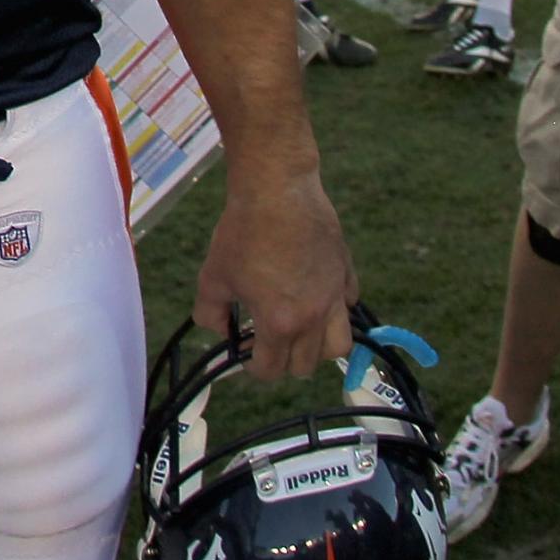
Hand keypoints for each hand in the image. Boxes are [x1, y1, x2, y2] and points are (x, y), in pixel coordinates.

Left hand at [193, 163, 355, 379]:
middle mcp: (314, 317)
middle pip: (306, 366)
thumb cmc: (242, 232)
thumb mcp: (212, 276)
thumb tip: (219, 330)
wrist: (277, 190)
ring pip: (339, 346)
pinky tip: (314, 293)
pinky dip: (334, 309)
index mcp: (280, 323)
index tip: (247, 354)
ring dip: (318, 347)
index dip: (254, 367)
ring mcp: (335, 296)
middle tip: (267, 340)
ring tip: (298, 329)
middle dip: (284, 360)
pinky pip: (349, 305)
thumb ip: (211, 313)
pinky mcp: (346, 273)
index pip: (271, 370)